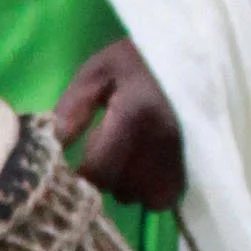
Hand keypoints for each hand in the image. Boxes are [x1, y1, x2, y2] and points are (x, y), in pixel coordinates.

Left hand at [54, 38, 184, 209]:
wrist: (192, 53)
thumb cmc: (139, 60)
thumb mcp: (99, 71)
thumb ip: (73, 107)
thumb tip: (53, 145)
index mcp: (134, 115)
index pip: (100, 171)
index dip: (82, 176)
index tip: (74, 167)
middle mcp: (163, 142)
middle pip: (122, 190)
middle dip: (108, 178)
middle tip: (106, 151)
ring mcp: (185, 156)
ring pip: (144, 197)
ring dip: (131, 185)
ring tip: (129, 155)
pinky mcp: (197, 164)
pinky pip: (166, 196)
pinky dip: (153, 188)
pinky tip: (148, 166)